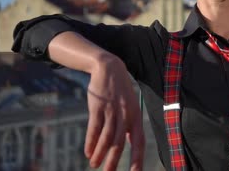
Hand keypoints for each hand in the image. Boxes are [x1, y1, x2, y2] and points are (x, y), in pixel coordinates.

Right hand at [84, 54, 144, 169]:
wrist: (109, 67)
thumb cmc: (120, 91)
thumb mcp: (130, 106)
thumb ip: (129, 124)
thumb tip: (129, 143)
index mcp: (136, 116)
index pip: (139, 141)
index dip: (138, 158)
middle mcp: (125, 115)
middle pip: (120, 142)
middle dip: (114, 160)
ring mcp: (111, 110)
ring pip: (106, 136)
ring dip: (100, 153)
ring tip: (95, 165)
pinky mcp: (98, 106)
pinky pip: (94, 127)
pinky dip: (91, 141)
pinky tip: (88, 152)